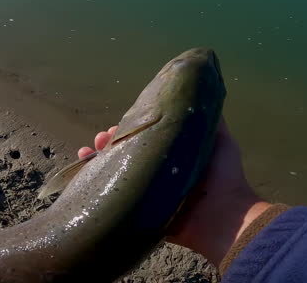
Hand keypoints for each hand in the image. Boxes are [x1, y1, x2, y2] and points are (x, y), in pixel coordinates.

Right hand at [78, 116, 269, 265]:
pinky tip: (84, 168)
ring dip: (98, 159)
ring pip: (114, 172)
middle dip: (109, 142)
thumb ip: (210, 118)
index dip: (129, 128)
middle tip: (102, 137)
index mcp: (172, 155)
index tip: (118, 123)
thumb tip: (200, 89)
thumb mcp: (219, 138)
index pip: (143, 137)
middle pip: (125, 152)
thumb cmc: (222, 175)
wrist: (222, 217)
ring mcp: (146, 193)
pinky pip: (111, 197)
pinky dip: (93, 183)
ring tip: (89, 151)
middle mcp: (157, 172)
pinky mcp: (139, 213)